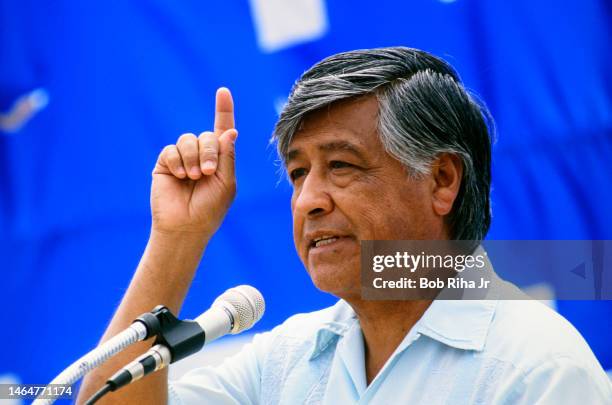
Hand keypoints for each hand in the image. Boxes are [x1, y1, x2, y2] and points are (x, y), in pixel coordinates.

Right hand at [151, 88, 237, 237]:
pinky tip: (180, 176)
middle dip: (208, 151)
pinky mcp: (166, 163)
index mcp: (221, 158)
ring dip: (193, 158)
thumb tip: (230, 130)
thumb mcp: (226, 182)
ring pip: (187, 140)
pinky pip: (171, 150)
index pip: (222, 130)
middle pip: (206, 135)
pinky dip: (178, 161)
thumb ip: (227, 156)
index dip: (223, 110)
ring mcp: (183, 158)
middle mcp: (202, 155)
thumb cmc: (210, 208)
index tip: (223, 91)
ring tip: (193, 177)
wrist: (186, 226)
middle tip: (208, 172)